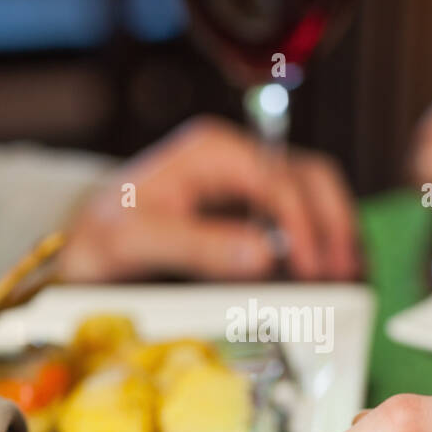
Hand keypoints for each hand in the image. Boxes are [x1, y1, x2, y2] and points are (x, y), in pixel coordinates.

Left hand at [59, 115, 358, 281]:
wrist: (82, 247)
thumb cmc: (100, 238)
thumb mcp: (135, 242)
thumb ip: (197, 246)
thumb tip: (264, 256)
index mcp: (212, 151)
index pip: (278, 180)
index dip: (304, 226)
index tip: (315, 271)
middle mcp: (237, 159)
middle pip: (310, 179)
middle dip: (334, 225)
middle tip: (344, 277)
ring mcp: (248, 182)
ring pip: (315, 194)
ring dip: (337, 232)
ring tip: (349, 279)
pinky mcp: (252, 210)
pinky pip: (303, 216)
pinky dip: (323, 242)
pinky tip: (331, 275)